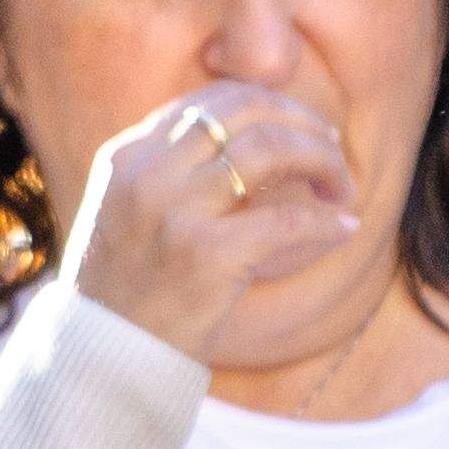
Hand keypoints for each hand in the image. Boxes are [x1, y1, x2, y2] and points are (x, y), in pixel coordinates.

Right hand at [61, 77, 366, 362]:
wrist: (104, 349)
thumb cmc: (126, 284)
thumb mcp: (128, 208)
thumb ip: (171, 171)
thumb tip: (252, 141)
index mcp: (128, 155)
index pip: (210, 100)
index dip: (270, 105)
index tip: (303, 129)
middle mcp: (147, 172)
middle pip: (246, 110)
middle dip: (303, 123)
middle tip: (332, 151)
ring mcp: (174, 211)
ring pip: (271, 149)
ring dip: (322, 162)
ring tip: (340, 188)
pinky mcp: (206, 255)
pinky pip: (287, 221)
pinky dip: (325, 222)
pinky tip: (344, 227)